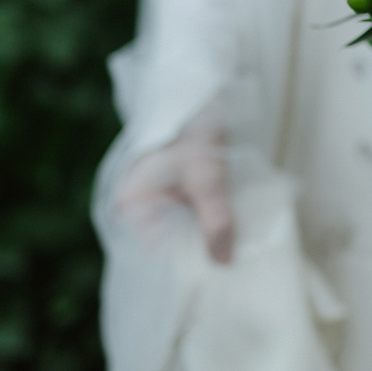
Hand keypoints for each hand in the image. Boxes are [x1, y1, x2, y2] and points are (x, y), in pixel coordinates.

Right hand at [115, 121, 234, 262]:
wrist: (199, 96)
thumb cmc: (194, 130)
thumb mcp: (207, 176)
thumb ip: (215, 219)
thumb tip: (223, 262)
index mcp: (132, 204)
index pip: (159, 251)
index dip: (190, 264)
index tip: (222, 274)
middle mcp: (138, 207)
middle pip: (171, 244)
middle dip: (202, 252)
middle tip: (236, 265)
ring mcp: (156, 200)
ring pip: (185, 232)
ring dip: (210, 238)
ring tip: (239, 251)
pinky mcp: (175, 193)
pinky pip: (192, 218)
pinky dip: (211, 223)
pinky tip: (234, 231)